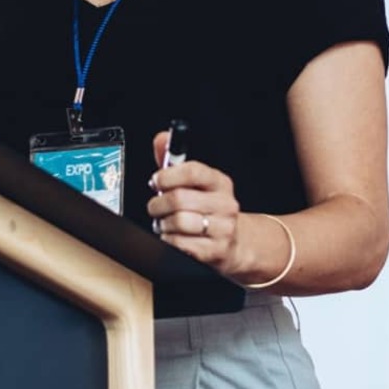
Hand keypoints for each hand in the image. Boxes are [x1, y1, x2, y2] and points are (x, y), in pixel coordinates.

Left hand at [146, 130, 245, 274]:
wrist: (233, 243)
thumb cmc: (206, 209)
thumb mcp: (194, 183)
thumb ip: (173, 161)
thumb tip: (161, 138)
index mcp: (219, 182)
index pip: (193, 171)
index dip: (167, 175)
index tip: (156, 181)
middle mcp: (225, 204)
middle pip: (180, 199)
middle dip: (158, 204)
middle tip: (155, 207)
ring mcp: (223, 229)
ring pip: (179, 221)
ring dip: (162, 223)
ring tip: (164, 223)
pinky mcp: (216, 251)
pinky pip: (180, 244)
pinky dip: (168, 239)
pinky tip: (172, 236)